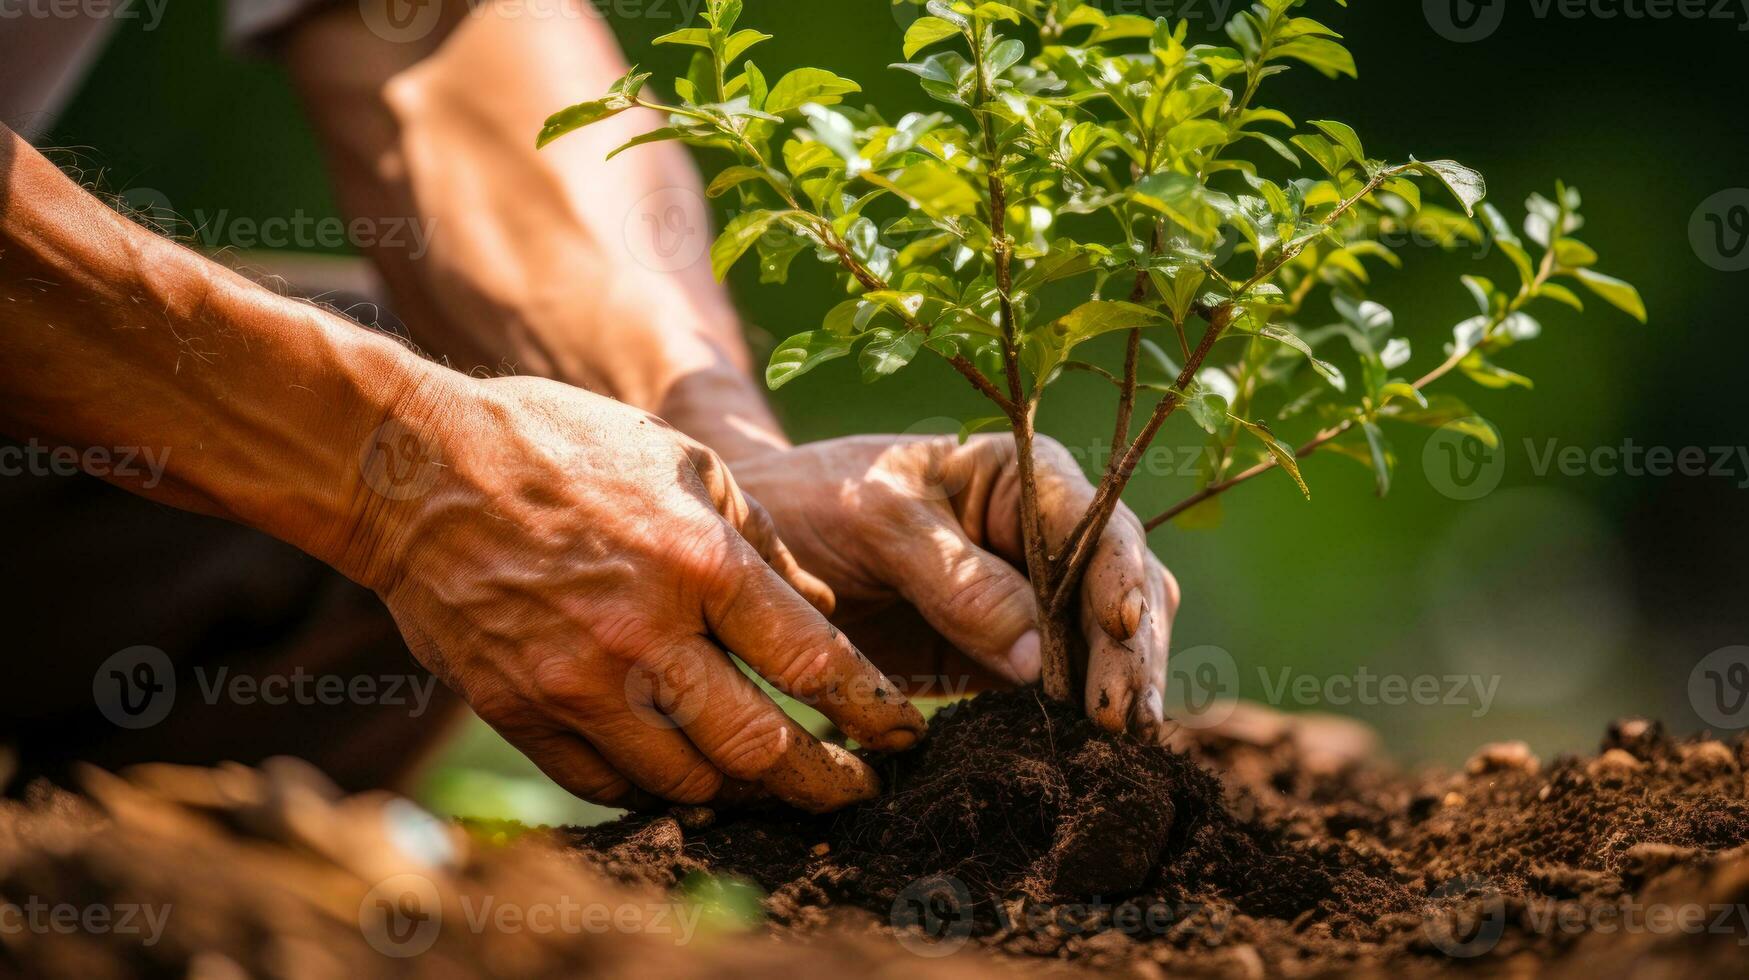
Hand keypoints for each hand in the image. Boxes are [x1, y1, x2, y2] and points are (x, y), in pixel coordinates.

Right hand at [350, 376, 924, 811]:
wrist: (413, 467)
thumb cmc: (561, 446)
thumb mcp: (682, 459)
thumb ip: (762, 540)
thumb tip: (823, 614)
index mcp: (699, 560)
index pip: (814, 663)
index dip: (872, 712)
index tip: (901, 735)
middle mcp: (644, 633)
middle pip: (759, 748)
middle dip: (823, 783)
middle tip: (856, 792)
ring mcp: (576, 682)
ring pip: (687, 782)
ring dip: (742, 792)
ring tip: (772, 784)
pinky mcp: (520, 712)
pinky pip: (606, 785)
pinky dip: (654, 791)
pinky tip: (680, 776)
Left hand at [730, 434, 1178, 738]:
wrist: (758, 540)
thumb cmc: (814, 501)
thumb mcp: (877, 522)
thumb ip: (954, 578)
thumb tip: (1038, 655)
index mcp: (1026, 477)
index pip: (1098, 527)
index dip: (1119, 577)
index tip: (1118, 627)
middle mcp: (1046, 537)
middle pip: (1122, 592)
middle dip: (1130, 652)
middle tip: (1123, 718)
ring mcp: (1030, 602)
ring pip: (1102, 648)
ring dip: (1115, 693)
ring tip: (1120, 747)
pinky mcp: (1003, 661)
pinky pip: (1056, 692)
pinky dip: (1072, 721)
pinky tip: (1082, 756)